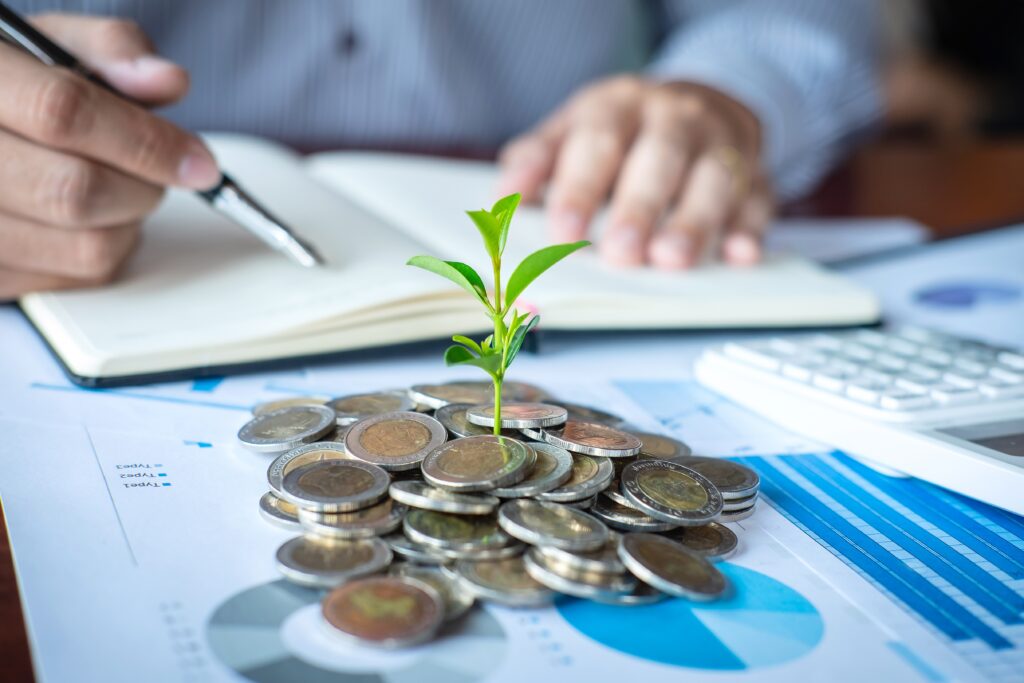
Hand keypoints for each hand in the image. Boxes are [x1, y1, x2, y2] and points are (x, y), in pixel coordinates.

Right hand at [0, 14, 219, 299]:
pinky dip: (103, 254)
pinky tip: (87, 222)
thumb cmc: (10, 85)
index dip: (146, 140)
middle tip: (155, 171)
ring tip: (116, 190)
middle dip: (144, 186)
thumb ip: (108, 50)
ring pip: (87, 248)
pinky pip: (76, 281)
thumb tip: (166, 82)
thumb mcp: (46, 43)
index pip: (64, 114)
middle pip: (78, 191)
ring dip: (129, 224)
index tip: (200, 161)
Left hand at [497, 76, 773, 268]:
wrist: (695, 106)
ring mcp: (719, 144)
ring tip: (672, 260)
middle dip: (638, 208)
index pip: (597, 143)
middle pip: (658, 160)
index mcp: (618, 106)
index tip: (563, 230)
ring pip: (713, 179)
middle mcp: (673, 119)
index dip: (579, 187)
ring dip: (694, 221)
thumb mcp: (572, 131)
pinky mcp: (754, 174)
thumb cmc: (621, 132)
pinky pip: (758, 199)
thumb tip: (505, 196)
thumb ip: (538, 160)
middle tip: (620, 254)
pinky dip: (751, 228)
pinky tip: (740, 254)